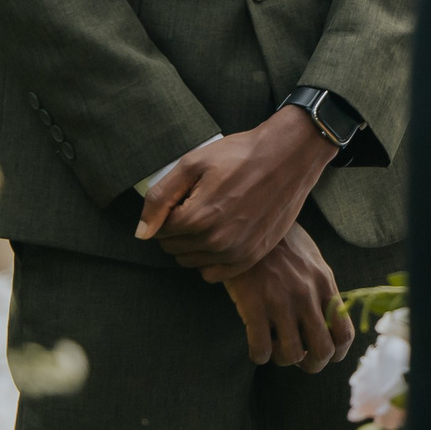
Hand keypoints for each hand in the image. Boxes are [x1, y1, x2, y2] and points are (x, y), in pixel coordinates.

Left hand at [137, 106, 337, 276]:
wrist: (289, 157)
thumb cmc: (240, 155)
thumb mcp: (193, 163)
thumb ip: (160, 198)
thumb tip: (141, 233)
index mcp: (197, 217)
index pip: (159, 232)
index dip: (167, 214)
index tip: (185, 197)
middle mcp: (215, 241)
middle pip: (173, 248)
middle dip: (178, 229)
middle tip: (199, 204)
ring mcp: (235, 252)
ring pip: (191, 262)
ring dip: (193, 244)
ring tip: (212, 216)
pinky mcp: (251, 257)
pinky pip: (212, 274)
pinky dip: (210, 259)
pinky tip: (221, 236)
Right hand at [221, 223, 355, 369]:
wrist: (250, 224)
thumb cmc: (282, 244)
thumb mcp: (312, 262)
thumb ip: (322, 289)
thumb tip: (331, 320)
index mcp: (325, 285)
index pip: (344, 333)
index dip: (336, 353)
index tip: (321, 354)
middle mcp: (307, 295)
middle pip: (322, 351)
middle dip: (312, 364)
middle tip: (299, 359)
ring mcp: (281, 301)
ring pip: (292, 355)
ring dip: (283, 359)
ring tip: (275, 348)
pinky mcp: (253, 305)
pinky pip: (261, 349)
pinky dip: (260, 356)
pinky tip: (257, 347)